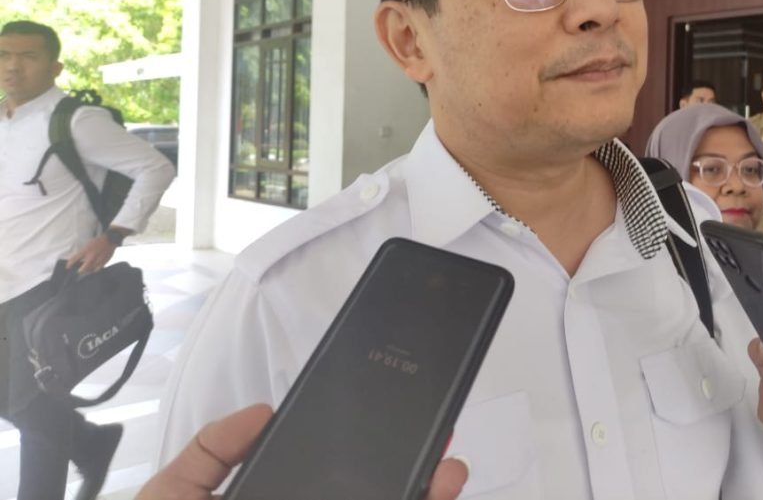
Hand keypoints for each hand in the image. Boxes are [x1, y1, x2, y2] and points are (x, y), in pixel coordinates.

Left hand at [65, 232, 119, 272]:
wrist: (110, 240)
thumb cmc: (98, 241)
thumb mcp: (88, 244)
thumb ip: (83, 252)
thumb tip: (79, 259)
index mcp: (86, 250)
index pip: (75, 259)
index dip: (70, 264)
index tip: (68, 267)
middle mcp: (91, 256)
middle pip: (83, 269)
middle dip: (80, 271)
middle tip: (79, 271)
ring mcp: (98, 260)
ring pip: (90, 270)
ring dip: (87, 270)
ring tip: (86, 270)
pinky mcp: (104, 262)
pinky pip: (98, 269)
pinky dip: (95, 270)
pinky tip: (94, 269)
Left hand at [137, 404, 468, 499]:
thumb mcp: (173, 496)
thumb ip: (211, 452)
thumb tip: (264, 413)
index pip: (331, 481)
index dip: (367, 456)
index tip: (393, 427)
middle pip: (370, 498)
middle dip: (412, 476)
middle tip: (439, 449)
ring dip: (422, 497)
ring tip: (446, 477)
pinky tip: (426, 497)